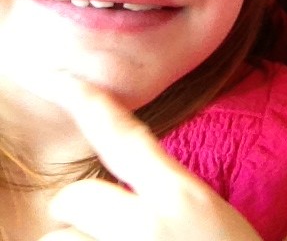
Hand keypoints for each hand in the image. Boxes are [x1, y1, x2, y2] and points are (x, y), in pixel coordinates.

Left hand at [38, 80, 261, 240]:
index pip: (127, 138)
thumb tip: (115, 193)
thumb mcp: (209, 217)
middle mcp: (147, 226)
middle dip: (79, 212)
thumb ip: (163, 196)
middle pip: (73, 199)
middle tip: (106, 230)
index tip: (59, 78)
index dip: (91, 103)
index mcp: (181, 197)